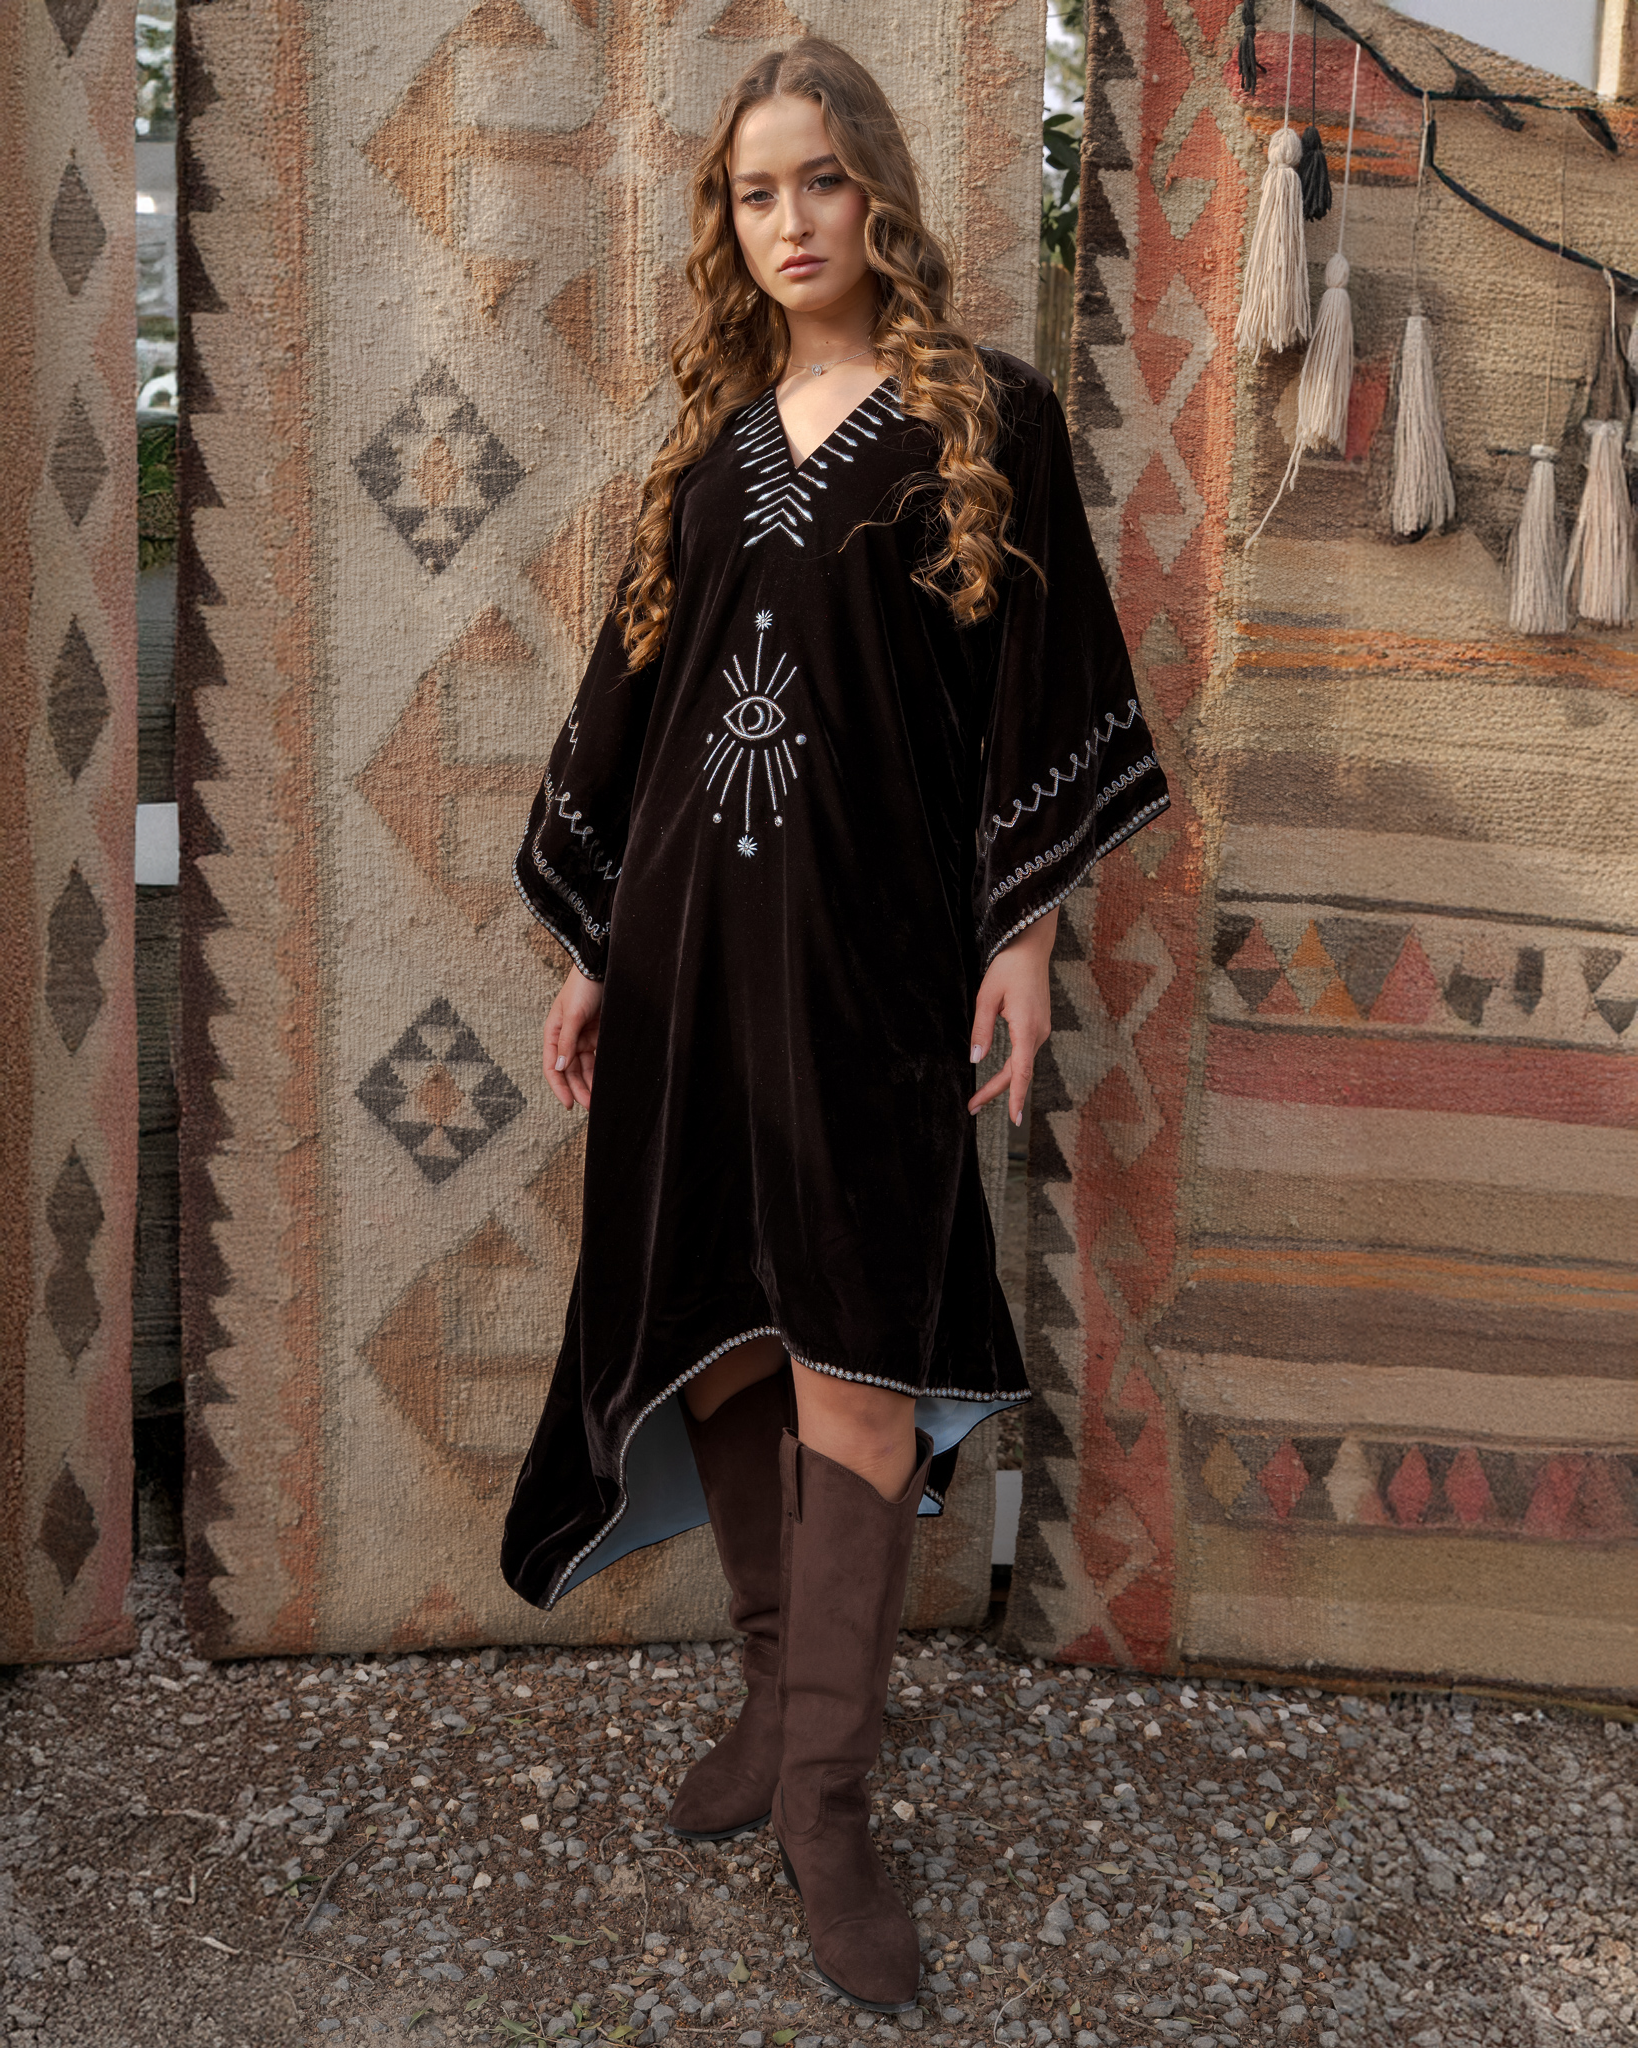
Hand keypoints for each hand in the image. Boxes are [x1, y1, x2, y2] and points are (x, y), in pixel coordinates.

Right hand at [543, 966, 603, 1110]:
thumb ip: (565, 1042)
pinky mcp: (598, 1036)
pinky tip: (607, 1083)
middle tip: (590, 1107)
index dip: (559, 1087)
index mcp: (553, 1034)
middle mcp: (566, 1039)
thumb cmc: (582, 988)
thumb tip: (559, 1068)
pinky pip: (598, 1058)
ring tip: (599, 1100)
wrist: (601, 970)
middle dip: (578, 1090)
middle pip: (570, 1072)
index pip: (552, 1067)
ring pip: (584, 1068)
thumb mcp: (572, 1015)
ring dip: (590, 1084)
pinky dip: (600, 1071)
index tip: (569, 1104)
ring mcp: (583, 1038)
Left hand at [967, 908, 1056, 1125]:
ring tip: (979, 1097)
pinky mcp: (1038, 1025)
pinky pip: (1024, 1053)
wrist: (1030, 948)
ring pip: (1021, 1064)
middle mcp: (1039, 1033)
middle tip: (971, 1107)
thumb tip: (975, 1059)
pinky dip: (1012, 1068)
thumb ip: (981, 1029)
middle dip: (995, 1092)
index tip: (1013, 1119)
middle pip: (1019, 1072)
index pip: (1021, 1071)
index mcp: (1027, 1028)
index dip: (1015, 1096)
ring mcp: (1041, 1030)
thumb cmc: (1008, 968)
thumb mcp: (987, 997)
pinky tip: (999, 1076)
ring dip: (1002, 1082)